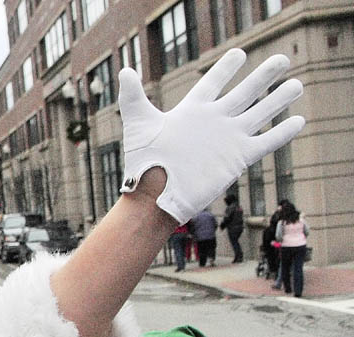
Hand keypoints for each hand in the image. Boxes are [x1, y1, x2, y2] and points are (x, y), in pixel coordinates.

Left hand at [118, 48, 304, 224]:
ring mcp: (227, 139)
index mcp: (192, 111)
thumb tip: (126, 71)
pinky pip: (266, 142)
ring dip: (278, 99)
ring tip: (296, 84)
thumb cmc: (143, 162)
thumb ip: (132, 96)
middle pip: (244, 93)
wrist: (155, 193)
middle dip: (263, 76)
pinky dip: (282, 132)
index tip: (239, 54)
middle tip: (281, 59)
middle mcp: (213, 122)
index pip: (213, 83)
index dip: (226, 69)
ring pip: (260, 113)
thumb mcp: (138, 123)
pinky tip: (298, 120)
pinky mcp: (237, 158)